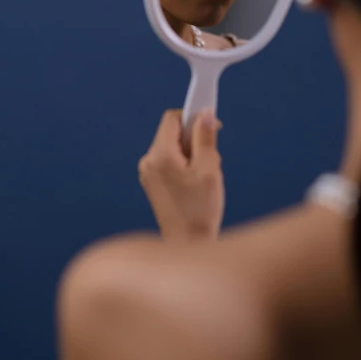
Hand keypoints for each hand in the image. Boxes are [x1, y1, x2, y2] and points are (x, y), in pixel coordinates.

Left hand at [138, 109, 223, 240]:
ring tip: (204, 176)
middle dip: (194, 140)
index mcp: (160, 156)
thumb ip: (205, 137)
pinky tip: (196, 184)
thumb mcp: (209, 169)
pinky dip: (185, 166)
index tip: (212, 125)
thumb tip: (204, 114)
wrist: (187, 245)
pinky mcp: (152, 184)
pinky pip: (170, 162)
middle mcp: (148, 162)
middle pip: (172, 133)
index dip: (192, 116)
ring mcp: (148, 174)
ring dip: (192, 154)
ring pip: (173, 148)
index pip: (171, 119)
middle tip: (211, 159)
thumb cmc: (200, 211)